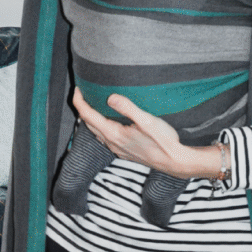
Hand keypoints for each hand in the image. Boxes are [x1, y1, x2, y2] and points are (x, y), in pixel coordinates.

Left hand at [72, 88, 220, 179]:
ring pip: (96, 132)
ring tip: (93, 104)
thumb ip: (128, 108)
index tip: (77, 89)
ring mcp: (117, 149)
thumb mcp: (147, 120)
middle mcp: (112, 143)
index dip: (79, 102)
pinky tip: (108, 121)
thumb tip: (110, 97)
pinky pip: (105, 138)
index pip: (88, 116)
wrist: (175, 162)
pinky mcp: (124, 152)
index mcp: (114, 134)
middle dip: (82, 108)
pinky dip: (100, 126)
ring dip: (90, 118)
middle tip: (82, 93)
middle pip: (88, 124)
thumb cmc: (164, 141)